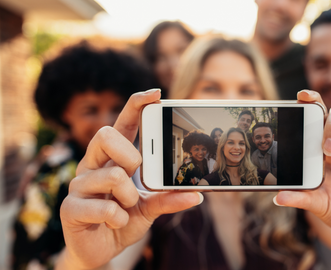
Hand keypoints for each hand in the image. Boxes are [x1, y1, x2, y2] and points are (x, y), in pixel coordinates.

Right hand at [59, 89, 202, 269]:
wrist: (101, 250)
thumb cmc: (124, 219)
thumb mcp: (151, 207)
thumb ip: (168, 197)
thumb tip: (196, 194)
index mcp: (112, 158)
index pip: (122, 123)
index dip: (136, 105)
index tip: (156, 94)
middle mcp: (93, 165)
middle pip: (106, 134)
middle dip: (129, 154)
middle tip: (136, 173)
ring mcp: (79, 185)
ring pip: (111, 175)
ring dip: (129, 197)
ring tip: (127, 208)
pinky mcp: (70, 208)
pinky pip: (102, 207)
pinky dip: (118, 218)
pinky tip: (115, 222)